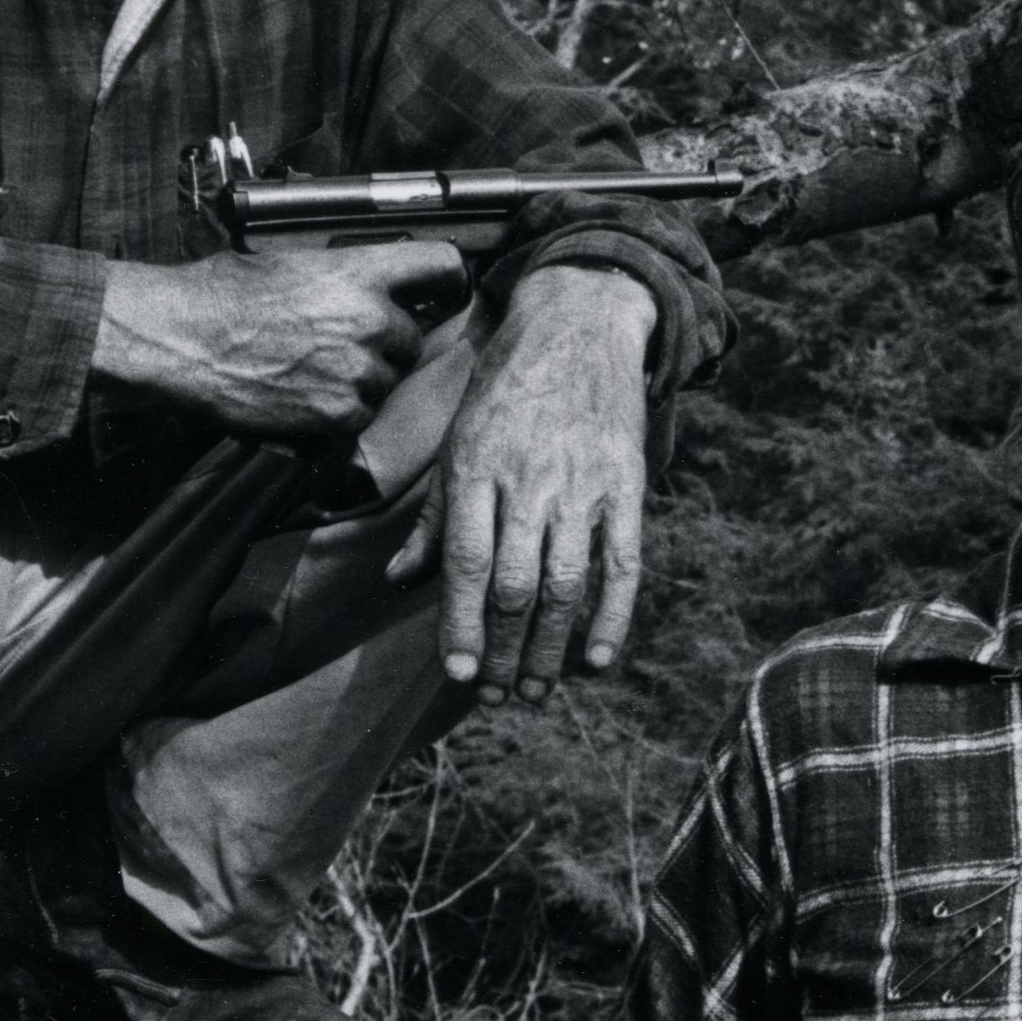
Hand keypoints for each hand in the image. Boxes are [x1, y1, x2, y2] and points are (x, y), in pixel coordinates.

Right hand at [93, 240, 468, 439]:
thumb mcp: (291, 262)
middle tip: (339, 341)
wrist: (183, 338)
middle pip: (412, 338)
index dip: (449, 280)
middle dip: (386, 343)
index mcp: (362, 271)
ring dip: (361, 379)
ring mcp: (359, 371)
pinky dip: (338, 411)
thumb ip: (345, 274)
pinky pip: (360, 415)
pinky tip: (301, 393)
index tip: (443, 292)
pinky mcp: (340, 415)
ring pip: (386, 381)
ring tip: (309, 367)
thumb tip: (375, 282)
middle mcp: (371, 320)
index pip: (444, 266)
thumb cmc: (223, 294)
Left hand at [388, 262, 656, 701]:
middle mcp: (528, 482)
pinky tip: (597, 660)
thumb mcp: (455, 440)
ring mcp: (582, 486)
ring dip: (551, 649)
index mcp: (476, 469)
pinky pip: (622, 565)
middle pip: (515, 586)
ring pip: (566, 585)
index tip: (455, 674)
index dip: (459, 624)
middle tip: (497, 696)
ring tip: (538, 690)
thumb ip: (432, 519)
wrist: (579, 324)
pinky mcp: (626, 487)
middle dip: (504, 652)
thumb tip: (396, 583)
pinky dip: (612, 618)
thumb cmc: (506, 388)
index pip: (464, 562)